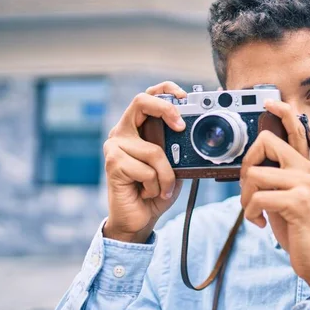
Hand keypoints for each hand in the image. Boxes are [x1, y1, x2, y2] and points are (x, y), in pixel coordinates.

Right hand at [102, 81, 186, 242]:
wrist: (139, 219)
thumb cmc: (156, 190)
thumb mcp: (175, 165)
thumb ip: (179, 147)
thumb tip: (197, 131)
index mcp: (137, 128)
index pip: (148, 96)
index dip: (165, 90)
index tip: (184, 97)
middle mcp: (123, 132)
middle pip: (141, 102)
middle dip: (166, 110)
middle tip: (181, 126)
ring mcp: (115, 147)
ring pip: (155, 150)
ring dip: (166, 175)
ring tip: (161, 187)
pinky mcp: (113, 163)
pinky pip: (148, 170)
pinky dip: (156, 185)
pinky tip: (147, 192)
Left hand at [240, 100, 309, 290]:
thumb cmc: (297, 227)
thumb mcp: (285, 197)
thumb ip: (276, 178)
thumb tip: (252, 165)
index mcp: (305, 166)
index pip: (296, 130)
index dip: (282, 113)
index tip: (268, 103)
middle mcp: (307, 169)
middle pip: (264, 143)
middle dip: (246, 168)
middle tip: (250, 191)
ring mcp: (304, 183)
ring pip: (254, 174)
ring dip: (246, 198)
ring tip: (256, 212)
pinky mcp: (297, 201)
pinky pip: (257, 198)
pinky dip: (250, 214)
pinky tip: (261, 223)